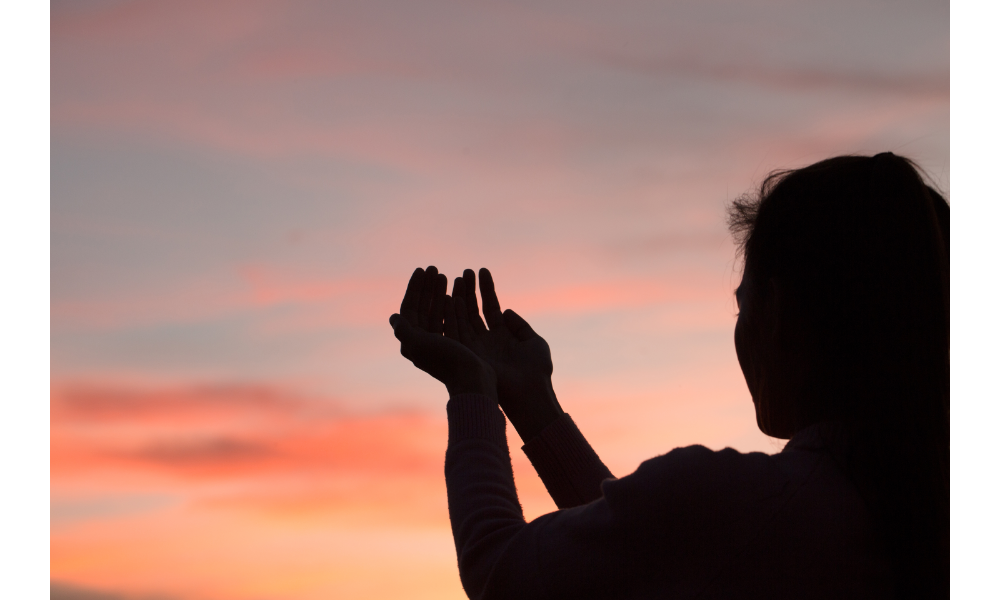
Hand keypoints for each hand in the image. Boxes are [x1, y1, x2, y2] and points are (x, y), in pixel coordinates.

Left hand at [390, 267, 496, 399]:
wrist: (472, 382)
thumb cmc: (446, 362)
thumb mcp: (419, 343)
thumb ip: (404, 330)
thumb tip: (393, 317)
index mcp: (412, 341)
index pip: (409, 308)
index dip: (414, 288)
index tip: (421, 270)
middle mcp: (423, 342)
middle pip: (422, 308)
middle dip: (427, 288)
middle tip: (435, 269)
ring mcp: (439, 343)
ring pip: (437, 312)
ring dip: (439, 293)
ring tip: (446, 276)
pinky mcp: (455, 344)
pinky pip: (450, 320)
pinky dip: (451, 306)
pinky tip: (455, 295)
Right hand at [450, 268, 563, 441]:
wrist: (529, 394)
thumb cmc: (536, 371)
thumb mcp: (533, 342)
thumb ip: (520, 326)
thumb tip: (506, 310)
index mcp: (502, 337)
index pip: (491, 307)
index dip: (486, 289)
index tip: (481, 270)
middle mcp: (486, 341)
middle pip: (474, 311)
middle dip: (469, 291)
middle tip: (464, 272)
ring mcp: (476, 347)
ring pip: (463, 318)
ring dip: (459, 298)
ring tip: (455, 278)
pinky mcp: (468, 354)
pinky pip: (456, 330)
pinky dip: (452, 314)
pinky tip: (450, 297)